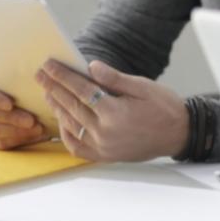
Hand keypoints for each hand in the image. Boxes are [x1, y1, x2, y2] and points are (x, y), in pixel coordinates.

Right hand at [0, 78, 48, 148]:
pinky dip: (18, 139)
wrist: (31, 103)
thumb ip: (21, 80)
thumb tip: (36, 79)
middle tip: (31, 120)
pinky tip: (34, 135)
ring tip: (37, 128)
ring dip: (16, 130)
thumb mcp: (21, 81)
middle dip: (11, 118)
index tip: (10, 104)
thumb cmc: (25, 87)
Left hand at [35, 60, 189, 162]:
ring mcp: (102, 146)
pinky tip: (62, 119)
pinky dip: (65, 132)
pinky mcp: (103, 155)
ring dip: (57, 106)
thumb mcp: (144, 87)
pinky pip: (76, 145)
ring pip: (71, 124)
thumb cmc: (165, 108)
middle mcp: (105, 132)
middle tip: (40, 75)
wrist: (179, 134)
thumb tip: (91, 66)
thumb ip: (115, 78)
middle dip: (53, 87)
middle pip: (71, 105)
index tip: (49, 65)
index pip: (81, 89)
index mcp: (115, 112)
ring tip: (48, 92)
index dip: (63, 76)